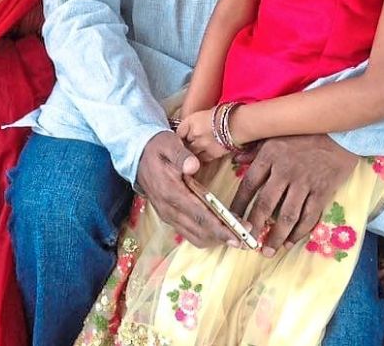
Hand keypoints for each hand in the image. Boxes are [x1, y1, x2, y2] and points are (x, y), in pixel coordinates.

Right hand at [135, 131, 237, 248]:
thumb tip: (193, 166)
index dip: (220, 227)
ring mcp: (168, 215)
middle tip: (246, 237)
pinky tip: (220, 231)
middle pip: (199, 231)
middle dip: (223, 237)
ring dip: (216, 239)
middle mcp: (168, 209)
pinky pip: (189, 233)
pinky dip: (206, 236)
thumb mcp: (169, 144)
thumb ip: (181, 155)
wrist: (136, 155)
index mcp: (170, 192)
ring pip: (195, 237)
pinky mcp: (169, 217)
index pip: (199, 215)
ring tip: (237, 235)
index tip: (238, 233)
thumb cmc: (157, 148)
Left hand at [175, 109, 231, 162]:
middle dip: (188, 143)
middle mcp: (194, 133)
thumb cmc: (226, 114)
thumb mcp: (207, 112)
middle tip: (192, 143)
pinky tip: (207, 153)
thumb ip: (198, 121)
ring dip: (195, 151)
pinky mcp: (212, 154)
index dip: (181, 134)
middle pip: (185, 143)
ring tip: (200, 148)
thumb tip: (195, 126)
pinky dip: (204, 157)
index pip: (179, 131)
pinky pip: (203, 158)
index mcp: (192, 120)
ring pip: (193, 152)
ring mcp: (202, 145)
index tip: (183, 136)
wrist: (239, 123)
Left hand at [228, 134, 357, 256]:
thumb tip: (235, 161)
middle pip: (265, 204)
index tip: (231, 219)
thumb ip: (254, 151)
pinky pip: (309, 217)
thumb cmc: (303, 134)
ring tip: (269, 250)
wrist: (339, 132)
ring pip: (287, 215)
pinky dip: (299, 232)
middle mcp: (285, 171)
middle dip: (255, 226)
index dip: (238, 204)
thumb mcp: (274, 136)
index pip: (249, 184)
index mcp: (269, 156)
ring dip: (277, 236)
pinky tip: (291, 242)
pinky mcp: (322, 192)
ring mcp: (305, 183)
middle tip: (248, 241)